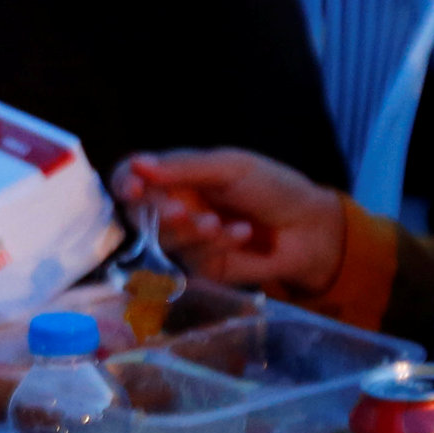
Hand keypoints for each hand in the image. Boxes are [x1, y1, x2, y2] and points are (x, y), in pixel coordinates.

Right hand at [109, 149, 340, 297]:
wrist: (308, 226)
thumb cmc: (271, 187)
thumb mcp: (229, 167)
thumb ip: (184, 167)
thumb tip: (136, 163)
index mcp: (176, 177)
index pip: (132, 177)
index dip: (125, 183)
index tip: (133, 189)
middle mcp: (174, 207)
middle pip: (140, 213)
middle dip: (158, 213)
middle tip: (181, 212)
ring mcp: (186, 240)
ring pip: (164, 239)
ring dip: (190, 230)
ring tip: (219, 224)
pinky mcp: (202, 268)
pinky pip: (193, 259)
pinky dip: (217, 243)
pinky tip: (241, 233)